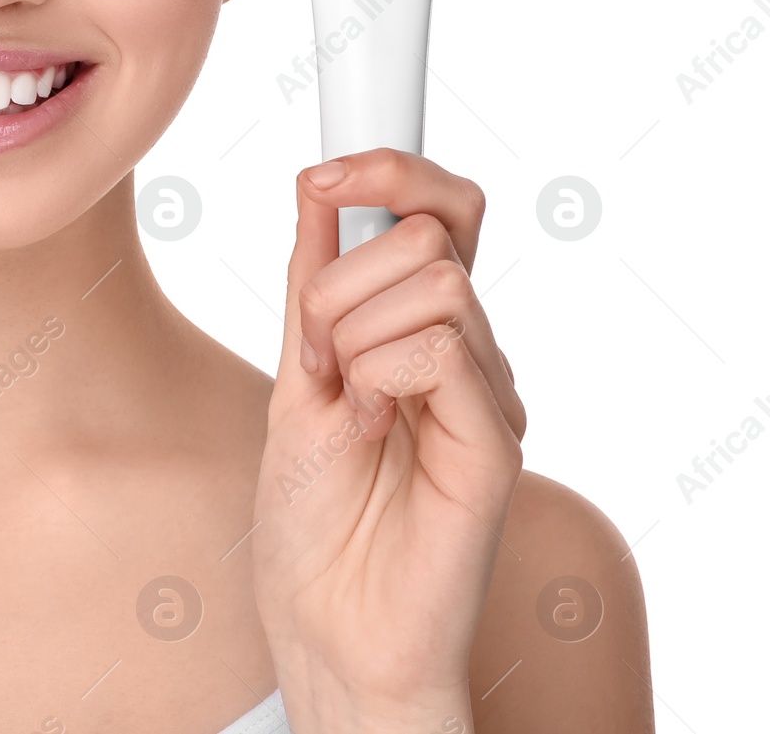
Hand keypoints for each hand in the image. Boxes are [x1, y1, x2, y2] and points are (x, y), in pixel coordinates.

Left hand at [252, 149, 525, 731]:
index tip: (324, 175)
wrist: (322, 618)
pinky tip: (367, 428)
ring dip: (350, 331)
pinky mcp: (495, 441)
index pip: (443, 210)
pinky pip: (442, 348)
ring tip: (341, 403)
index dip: (393, 170)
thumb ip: (315, 283)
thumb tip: (321, 188)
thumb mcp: (296, 373)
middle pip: (430, 231)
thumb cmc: (310, 513)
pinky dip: (378, 374)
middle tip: (314, 356)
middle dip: (339, 278)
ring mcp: (486, 393)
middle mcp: (465, 350)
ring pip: (433, 279)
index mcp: (418, 326)